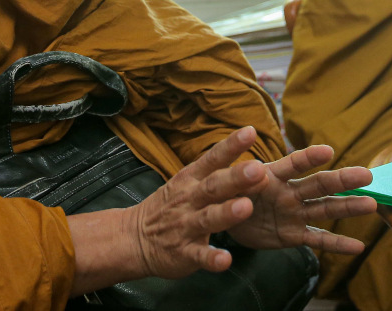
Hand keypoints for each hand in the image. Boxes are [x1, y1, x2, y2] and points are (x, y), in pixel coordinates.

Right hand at [125, 126, 272, 278]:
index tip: (250, 132)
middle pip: (213, 186)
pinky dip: (212, 258)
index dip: (230, 146)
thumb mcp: (187, 184)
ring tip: (246, 207)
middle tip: (258, 169)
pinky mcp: (184, 253)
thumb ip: (219, 177)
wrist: (134, 238)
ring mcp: (185, 226)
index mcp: (190, 180)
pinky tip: (225, 260)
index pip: (212, 159)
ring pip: (208, 218)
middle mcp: (189, 200)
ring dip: (226, 213)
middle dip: (235, 178)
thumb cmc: (170, 206)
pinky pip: (199, 256)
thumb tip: (257, 167)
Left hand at [226, 140, 376, 254]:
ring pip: (324, 209)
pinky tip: (358, 247)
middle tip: (367, 175)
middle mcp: (288, 192)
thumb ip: (241, 178)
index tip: (327, 150)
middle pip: (318, 184)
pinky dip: (336, 245)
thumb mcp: (226, 184)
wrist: (220, 217)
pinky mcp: (292, 235)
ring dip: (348, 207)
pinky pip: (317, 240)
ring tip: (372, 204)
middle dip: (342, 180)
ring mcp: (294, 213)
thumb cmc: (224, 191)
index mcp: (272, 175)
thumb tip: (255, 170)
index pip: (293, 164)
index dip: (309, 157)